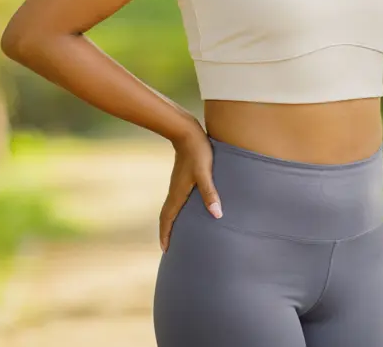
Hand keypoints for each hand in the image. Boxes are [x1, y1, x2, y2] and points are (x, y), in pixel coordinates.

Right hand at [159, 122, 221, 251]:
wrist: (187, 132)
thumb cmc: (198, 152)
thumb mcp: (205, 173)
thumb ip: (210, 193)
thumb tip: (217, 214)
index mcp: (178, 193)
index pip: (167, 218)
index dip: (166, 234)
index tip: (165, 250)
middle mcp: (175, 190)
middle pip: (167, 215)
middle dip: (166, 231)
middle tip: (168, 247)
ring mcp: (177, 184)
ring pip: (171, 207)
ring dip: (171, 220)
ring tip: (176, 231)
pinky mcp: (182, 177)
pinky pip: (176, 199)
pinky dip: (177, 209)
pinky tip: (187, 209)